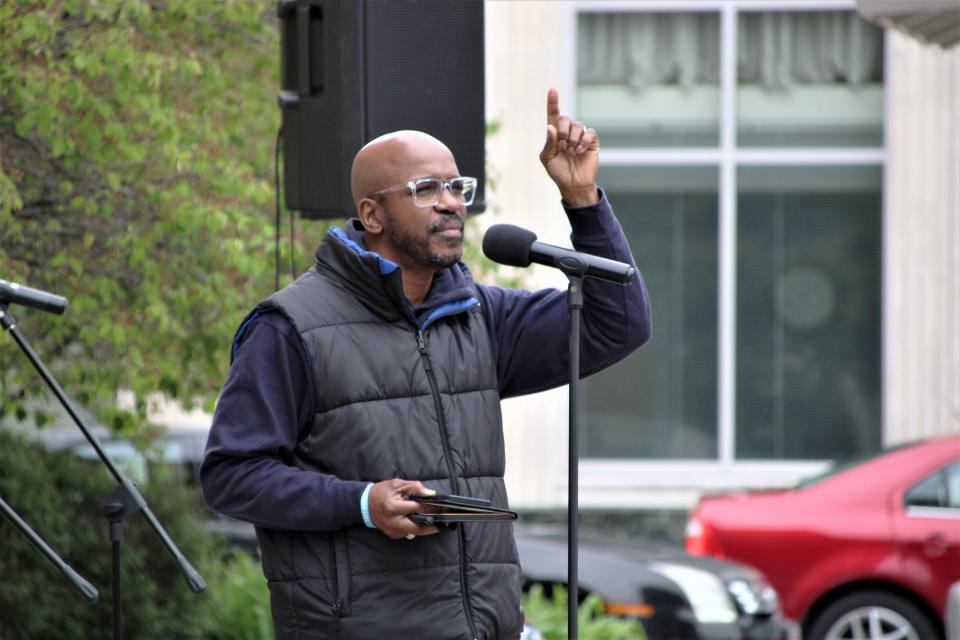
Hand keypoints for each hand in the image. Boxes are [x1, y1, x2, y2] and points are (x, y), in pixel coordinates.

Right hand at [368, 478, 439, 538]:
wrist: (364, 504)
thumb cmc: (381, 492)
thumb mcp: (397, 484)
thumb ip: (415, 487)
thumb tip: (431, 494)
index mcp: (394, 508)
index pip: (418, 508)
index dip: (431, 507)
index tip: (443, 506)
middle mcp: (393, 522)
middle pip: (418, 527)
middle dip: (432, 526)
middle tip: (444, 522)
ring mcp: (392, 530)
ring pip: (414, 533)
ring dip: (426, 529)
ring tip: (438, 524)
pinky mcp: (392, 534)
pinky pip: (408, 533)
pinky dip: (416, 529)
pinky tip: (424, 524)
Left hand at [539, 87, 599, 206]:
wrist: (573, 184)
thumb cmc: (558, 172)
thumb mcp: (547, 159)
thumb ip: (548, 143)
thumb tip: (551, 127)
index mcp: (555, 134)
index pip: (553, 114)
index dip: (553, 102)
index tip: (552, 90)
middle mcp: (567, 132)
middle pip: (565, 119)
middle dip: (563, 131)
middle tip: (562, 146)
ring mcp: (580, 136)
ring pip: (577, 125)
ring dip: (573, 139)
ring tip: (572, 151)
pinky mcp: (591, 141)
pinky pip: (589, 132)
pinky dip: (584, 141)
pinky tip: (580, 151)